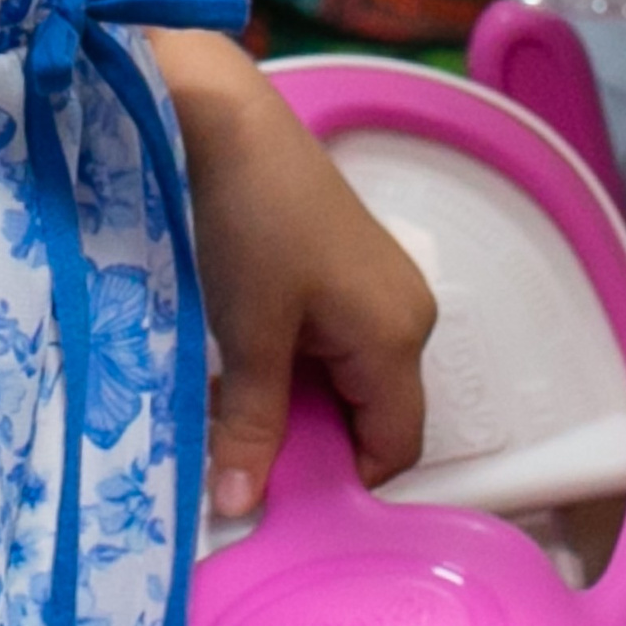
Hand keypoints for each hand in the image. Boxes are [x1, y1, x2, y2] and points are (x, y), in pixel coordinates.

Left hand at [154, 31, 435, 515]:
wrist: (222, 118)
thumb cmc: (248, 221)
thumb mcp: (247, 333)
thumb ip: (251, 424)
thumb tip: (241, 507)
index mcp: (398, 336)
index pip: (394, 448)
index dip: (339, 482)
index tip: (273, 492)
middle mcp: (403, 313)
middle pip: (370, 415)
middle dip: (307, 442)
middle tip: (237, 449)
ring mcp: (375, 284)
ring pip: (342, 380)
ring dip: (289, 401)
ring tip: (226, 403)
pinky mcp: (342, 263)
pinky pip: (328, 341)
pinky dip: (287, 362)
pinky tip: (236, 356)